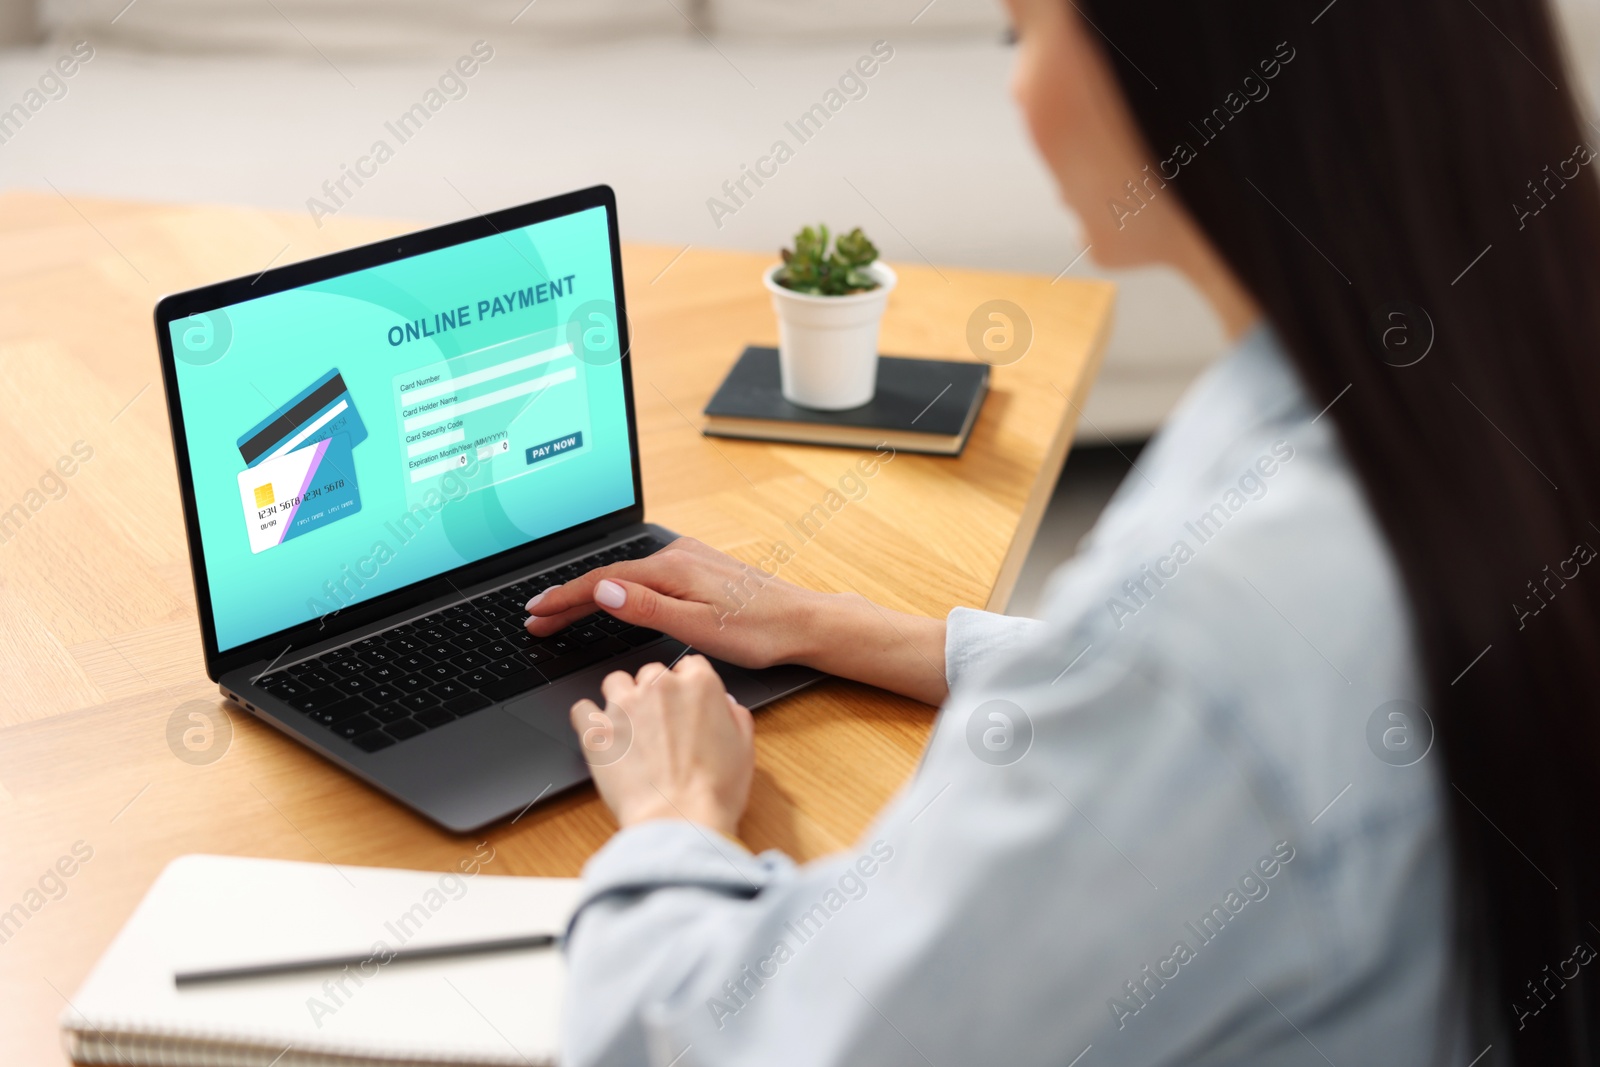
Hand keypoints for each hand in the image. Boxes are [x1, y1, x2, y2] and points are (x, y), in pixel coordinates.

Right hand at [525, 537, 826, 669]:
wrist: (803, 622)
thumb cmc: (758, 632)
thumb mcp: (699, 627)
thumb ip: (647, 608)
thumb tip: (603, 589)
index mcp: (672, 570)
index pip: (602, 581)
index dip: (565, 599)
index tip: (536, 613)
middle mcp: (678, 557)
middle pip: (610, 577)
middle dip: (570, 599)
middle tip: (537, 620)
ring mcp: (689, 560)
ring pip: (626, 576)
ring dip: (592, 593)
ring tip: (562, 612)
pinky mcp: (699, 567)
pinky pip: (646, 576)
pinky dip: (619, 587)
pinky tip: (611, 597)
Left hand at [571, 655, 753, 836]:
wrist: (679, 819)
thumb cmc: (714, 791)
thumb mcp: (745, 748)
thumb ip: (735, 715)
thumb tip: (725, 704)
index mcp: (699, 685)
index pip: (690, 665)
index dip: (689, 685)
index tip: (686, 703)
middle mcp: (660, 686)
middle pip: (652, 673)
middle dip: (656, 693)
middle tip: (660, 725)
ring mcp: (624, 706)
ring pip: (616, 682)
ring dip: (622, 698)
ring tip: (629, 727)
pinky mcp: (597, 730)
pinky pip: (582, 709)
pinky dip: (589, 720)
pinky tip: (600, 735)